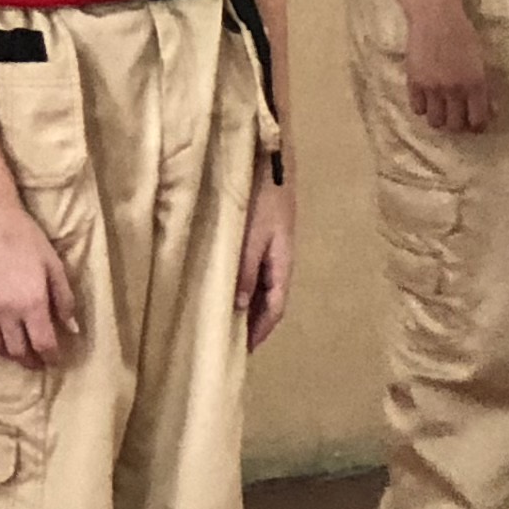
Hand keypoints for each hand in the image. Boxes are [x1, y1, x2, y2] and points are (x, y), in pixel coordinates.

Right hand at [0, 191, 81, 365]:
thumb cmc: (26, 237)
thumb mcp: (53, 265)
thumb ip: (64, 299)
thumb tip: (72, 328)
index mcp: (32, 304)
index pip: (43, 344)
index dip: (52, 357)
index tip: (55, 360)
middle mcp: (6, 312)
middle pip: (17, 351)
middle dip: (30, 360)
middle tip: (36, 360)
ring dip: (6, 353)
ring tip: (15, 350)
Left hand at [236, 174, 297, 349]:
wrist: (272, 156)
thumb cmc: (261, 196)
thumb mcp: (250, 235)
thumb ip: (245, 270)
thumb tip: (239, 307)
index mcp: (282, 263)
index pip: (275, 308)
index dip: (260, 331)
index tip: (243, 352)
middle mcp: (281, 259)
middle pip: (270, 300)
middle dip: (254, 323)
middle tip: (230, 341)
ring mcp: (274, 245)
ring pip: (263, 285)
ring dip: (248, 304)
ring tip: (225, 318)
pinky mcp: (264, 233)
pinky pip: (257, 269)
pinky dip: (244, 284)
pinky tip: (228, 283)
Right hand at [401, 0, 497, 135]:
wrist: (435, 16)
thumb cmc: (462, 34)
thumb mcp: (480, 60)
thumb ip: (483, 86)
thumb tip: (490, 111)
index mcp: (476, 84)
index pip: (478, 120)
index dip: (477, 126)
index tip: (475, 123)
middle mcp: (455, 90)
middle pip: (455, 126)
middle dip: (457, 125)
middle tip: (457, 118)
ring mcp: (432, 88)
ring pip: (435, 122)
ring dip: (439, 119)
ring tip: (440, 111)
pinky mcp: (414, 83)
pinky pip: (417, 109)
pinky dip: (423, 108)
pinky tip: (427, 100)